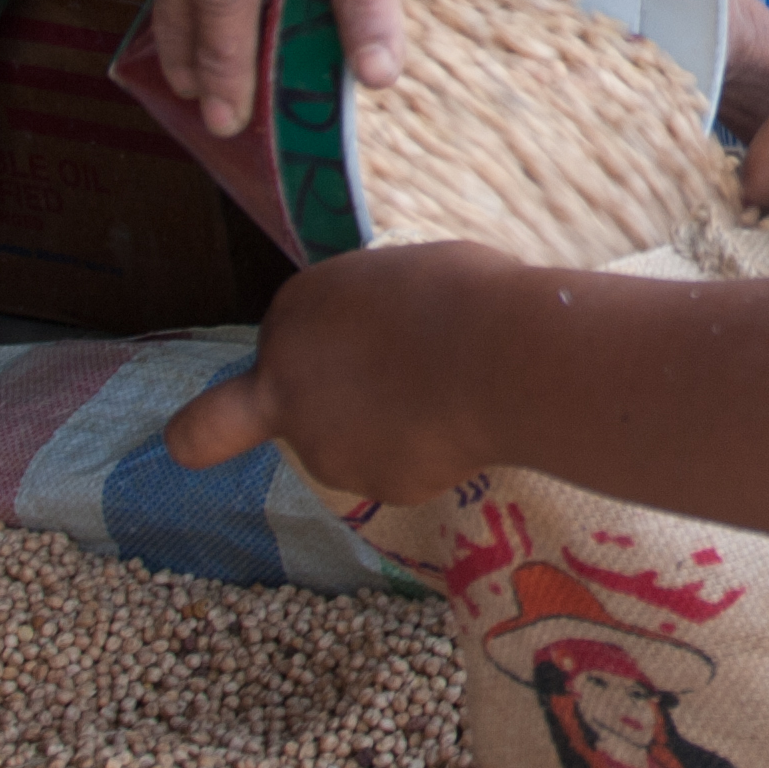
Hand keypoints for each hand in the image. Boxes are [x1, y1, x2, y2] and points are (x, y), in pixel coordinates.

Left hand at [165, 238, 524, 500]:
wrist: (496, 353)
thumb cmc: (456, 293)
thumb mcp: (394, 280)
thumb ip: (366, 318)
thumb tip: (382, 345)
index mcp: (292, 317)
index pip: (272, 353)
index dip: (303, 358)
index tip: (349, 351)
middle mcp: (287, 388)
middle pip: (284, 414)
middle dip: (310, 417)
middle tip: (379, 399)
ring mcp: (324, 447)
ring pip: (348, 449)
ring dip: (384, 434)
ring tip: (449, 396)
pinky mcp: (373, 487)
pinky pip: (400, 470)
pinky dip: (427, 456)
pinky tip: (463, 424)